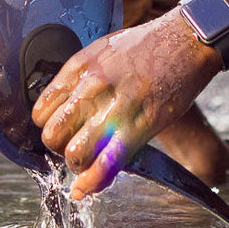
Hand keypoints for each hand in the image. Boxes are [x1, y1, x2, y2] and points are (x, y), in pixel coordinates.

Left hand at [32, 11, 220, 198]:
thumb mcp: (104, 50)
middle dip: (60, 148)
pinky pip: (106, 165)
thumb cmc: (148, 45)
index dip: (50, 126)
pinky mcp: (139, 126)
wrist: (186, 40)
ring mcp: (114, 108)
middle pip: (52, 136)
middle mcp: (91, 87)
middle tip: (77, 145)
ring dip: (78, 165)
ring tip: (90, 160)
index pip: (41, 111)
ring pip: (74, 154)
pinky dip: (93, 183)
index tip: (64, 130)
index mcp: (80, 67)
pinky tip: (87, 188)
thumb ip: (82, 77)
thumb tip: (67, 104)